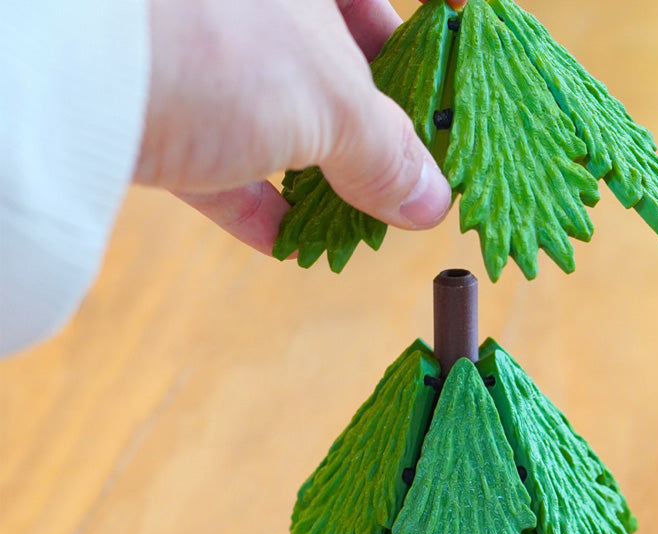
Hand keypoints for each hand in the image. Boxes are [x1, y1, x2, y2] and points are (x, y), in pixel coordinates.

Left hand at [135, 0, 453, 254]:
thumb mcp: (326, 100)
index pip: (386, 4)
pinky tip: (285, 240)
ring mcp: (195, 46)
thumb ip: (384, 151)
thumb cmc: (215, 38)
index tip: (445, 121)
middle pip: (330, 65)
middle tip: (399, 187)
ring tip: (351, 227)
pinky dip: (249, 201)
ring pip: (271, 114)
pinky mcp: (148, 101)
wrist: (65, 70)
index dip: (426, 62)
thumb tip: (429, 202)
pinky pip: (212, 155)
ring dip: (314, 177)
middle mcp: (252, 2)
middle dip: (368, 134)